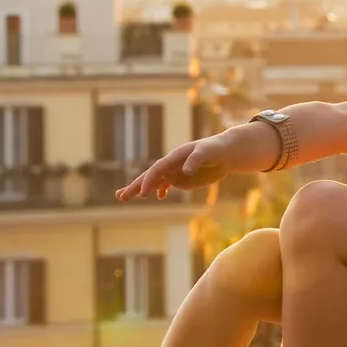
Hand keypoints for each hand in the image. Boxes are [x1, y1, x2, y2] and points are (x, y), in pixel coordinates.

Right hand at [116, 134, 249, 201]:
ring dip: (141, 189)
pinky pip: (167, 185)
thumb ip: (196, 160)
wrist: (226, 152)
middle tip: (120, 196)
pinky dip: (160, 190)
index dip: (148, 181)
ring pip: (155, 182)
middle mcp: (172, 165)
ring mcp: (176, 172)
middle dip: (135, 186)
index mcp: (175, 157)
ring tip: (124, 196)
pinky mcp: (183, 178)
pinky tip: (157, 197)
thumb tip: (185, 170)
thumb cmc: (216, 149)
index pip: (157, 170)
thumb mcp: (207, 152)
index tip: (143, 194)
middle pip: (150, 176)